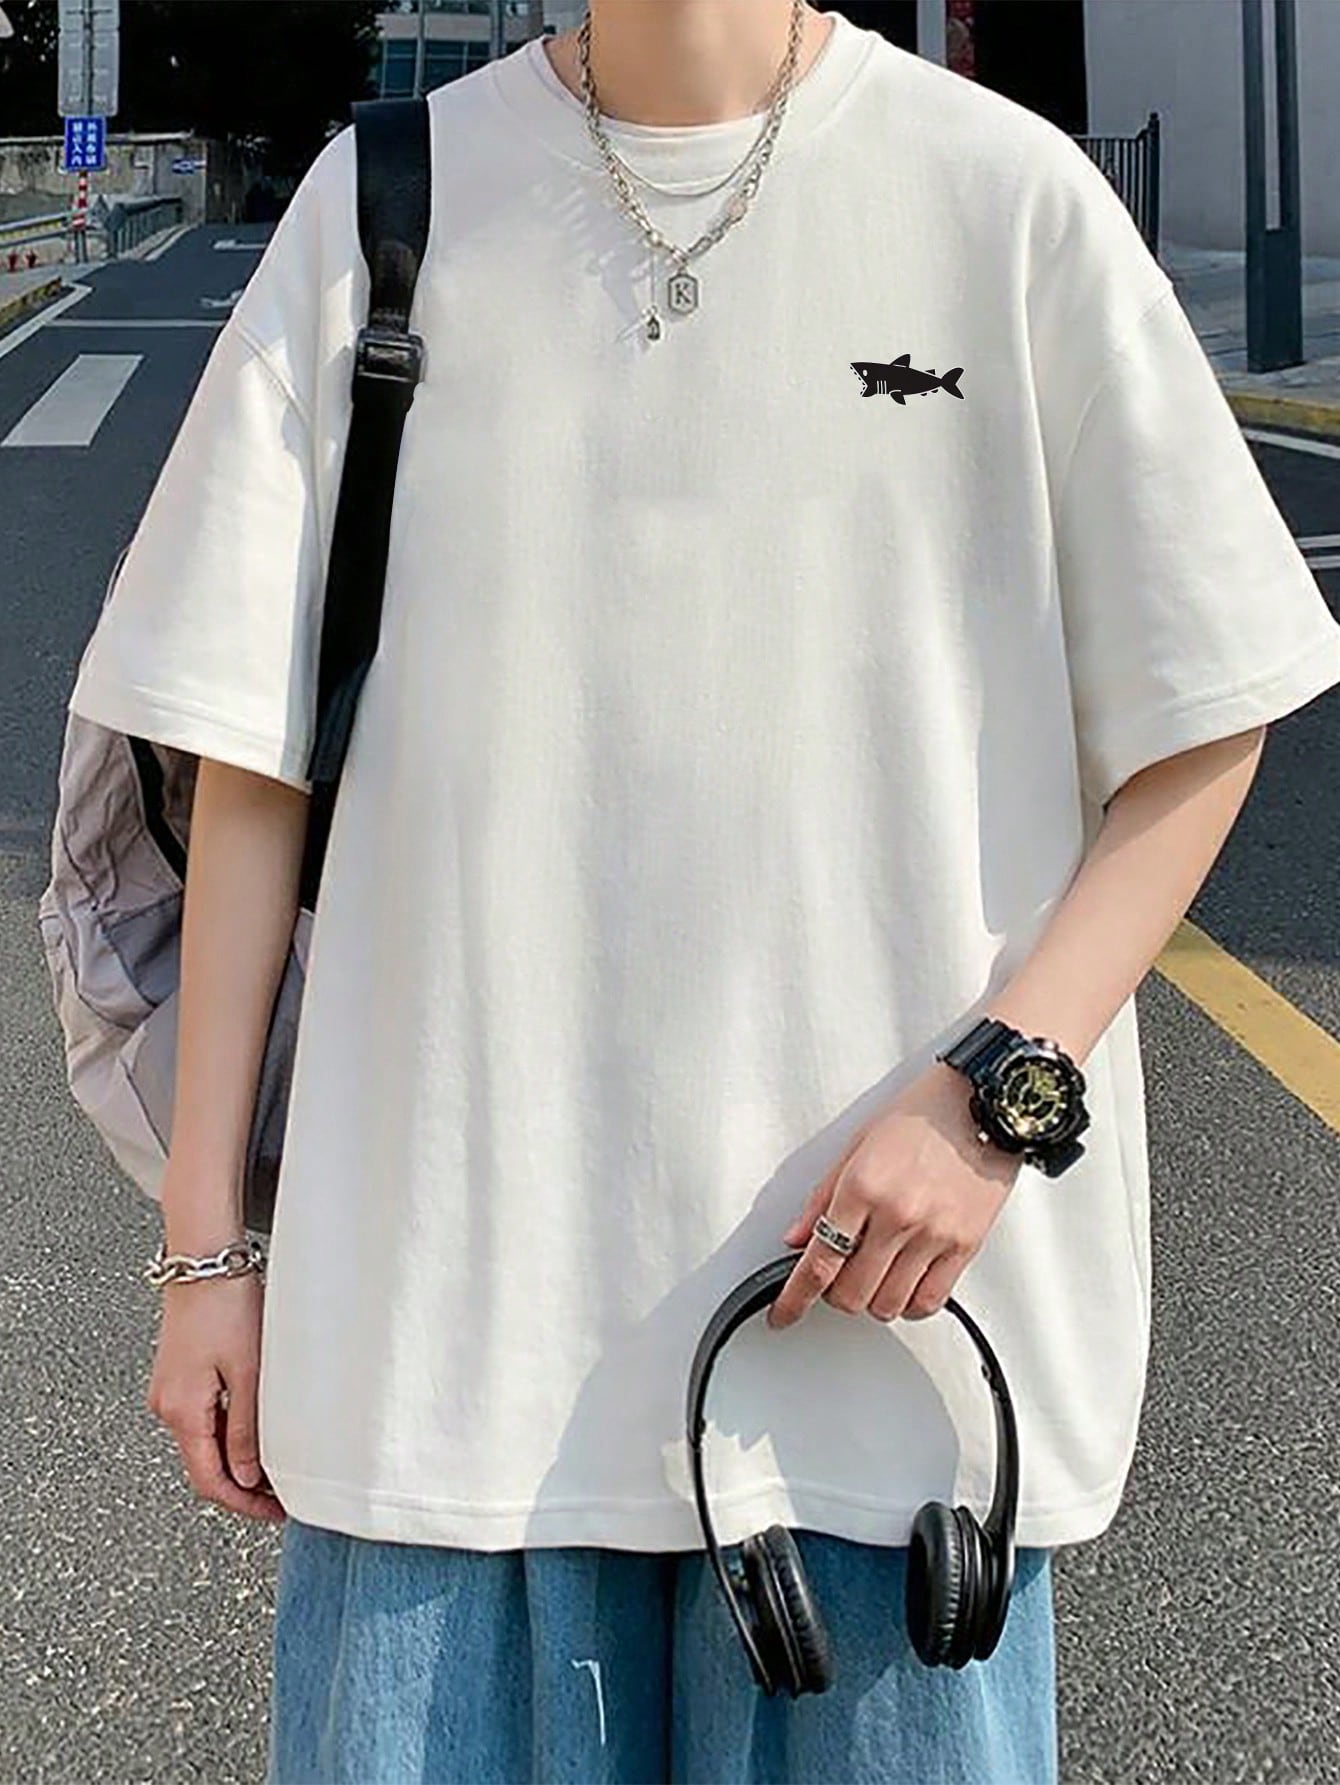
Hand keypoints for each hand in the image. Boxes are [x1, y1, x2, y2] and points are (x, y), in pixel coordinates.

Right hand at [145, 1252, 284, 1524]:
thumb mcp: (248, 1372)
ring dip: (235, 1461)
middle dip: (241, 1487)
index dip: (242, 1504)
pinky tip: (253, 1432)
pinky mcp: (177, 1378)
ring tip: (274, 1466)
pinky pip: (201, 1420)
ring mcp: (169, 1392)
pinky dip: (226, 1435)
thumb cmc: (227, 1307)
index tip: (273, 1512)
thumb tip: (245, 1478)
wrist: (204, 1262)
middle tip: (280, 1495)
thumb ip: (246, 1429)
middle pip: (203, 1467)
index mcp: (182, 1411)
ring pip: (203, 1444)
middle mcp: (167, 1407)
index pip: (209, 1481)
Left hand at [766, 1062, 1023, 1329]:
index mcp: (862, 1187)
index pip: (819, 1262)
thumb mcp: (856, 1144)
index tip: (783, 1314)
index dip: (794, 1299)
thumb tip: (797, 1238)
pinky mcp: (964, 1245)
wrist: (983, 1103)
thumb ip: (822, 1197)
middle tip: (836, 1278)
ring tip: (873, 1275)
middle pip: (852, 1293)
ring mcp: (933, 1234)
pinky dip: (910, 1305)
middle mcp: (897, 1215)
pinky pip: (930, 1301)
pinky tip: (904, 1285)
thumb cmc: (922, 1115)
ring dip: (872, 1301)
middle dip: (834, 1296)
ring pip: (889, 1305)